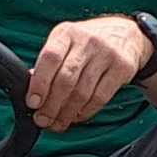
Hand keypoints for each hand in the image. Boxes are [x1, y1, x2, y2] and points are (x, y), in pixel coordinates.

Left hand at [28, 14, 150, 132]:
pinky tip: (76, 117)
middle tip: (42, 120)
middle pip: (66, 79)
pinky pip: (99, 98)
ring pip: (82, 92)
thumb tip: (30, 91)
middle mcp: (87, 41)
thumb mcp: (65, 43)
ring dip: (66, 113)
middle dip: (51, 105)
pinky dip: (85, 112)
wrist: (126, 34)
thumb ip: (48, 64)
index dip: (39, 83)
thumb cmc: (87, 43)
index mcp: (67, 33)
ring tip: (57, 123)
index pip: (50, 58)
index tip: (32, 102)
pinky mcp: (121, 68)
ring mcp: (106, 54)